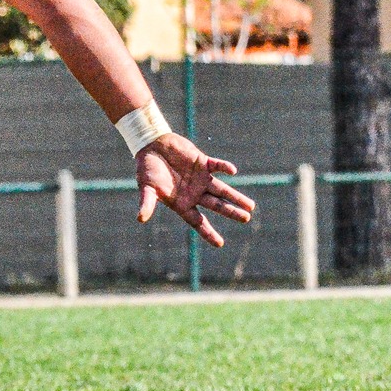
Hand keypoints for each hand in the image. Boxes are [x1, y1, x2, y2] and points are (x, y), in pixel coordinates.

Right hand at [134, 134, 253, 245]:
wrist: (151, 146)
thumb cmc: (147, 170)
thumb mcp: (146, 188)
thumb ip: (146, 202)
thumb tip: (140, 219)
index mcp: (182, 204)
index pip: (198, 222)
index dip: (208, 232)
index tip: (220, 243)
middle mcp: (194, 193)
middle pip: (216, 206)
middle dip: (231, 212)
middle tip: (246, 218)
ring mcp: (200, 179)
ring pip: (221, 190)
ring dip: (235, 196)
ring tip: (250, 206)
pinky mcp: (203, 163)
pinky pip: (217, 166)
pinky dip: (224, 167)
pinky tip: (233, 171)